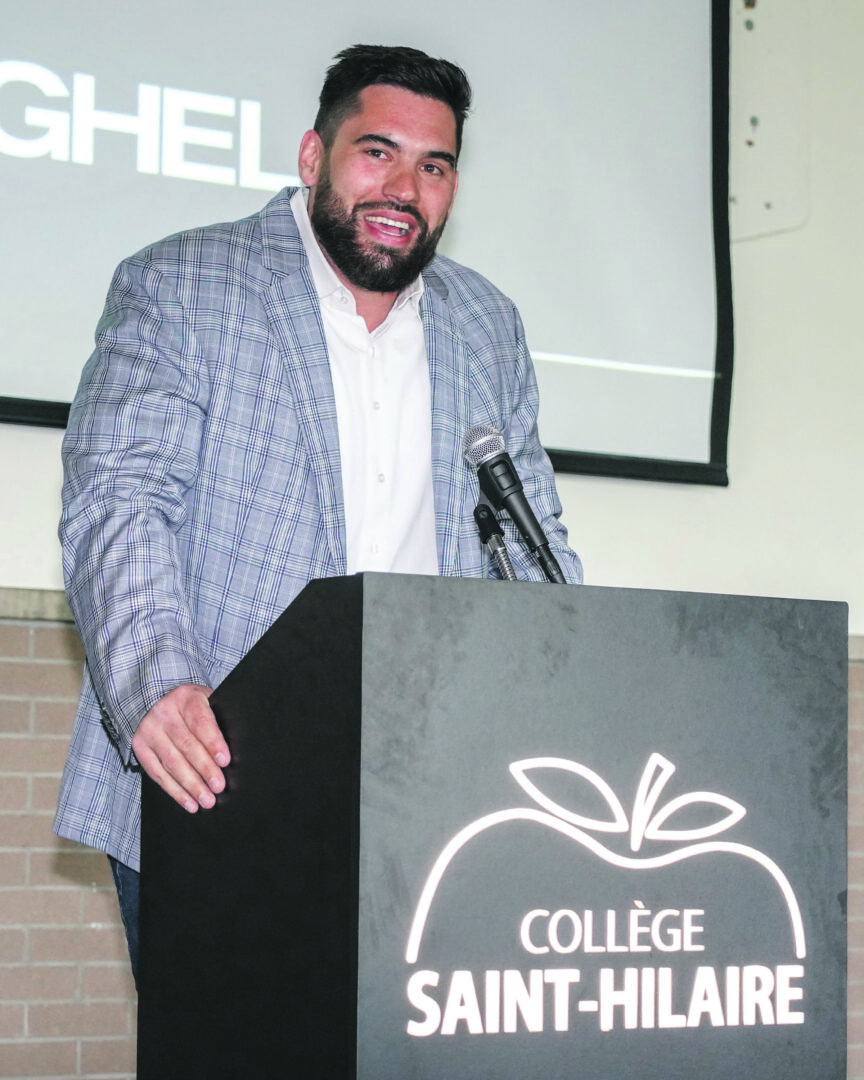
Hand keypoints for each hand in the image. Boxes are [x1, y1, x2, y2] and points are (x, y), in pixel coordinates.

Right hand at [131, 684, 229, 813]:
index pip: (200, 721)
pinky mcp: (140, 748)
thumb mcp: (205, 702)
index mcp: (186, 698)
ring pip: (172, 762)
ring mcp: (150, 731)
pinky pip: (158, 774)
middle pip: (186, 745)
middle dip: (204, 769)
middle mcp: (164, 713)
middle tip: (218, 787)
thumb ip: (218, 719)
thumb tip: (236, 750)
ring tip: (207, 800)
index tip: (225, 761)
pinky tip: (189, 802)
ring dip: (191, 785)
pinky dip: (175, 791)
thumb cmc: (191, 707)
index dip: (213, 742)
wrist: (155, 701)